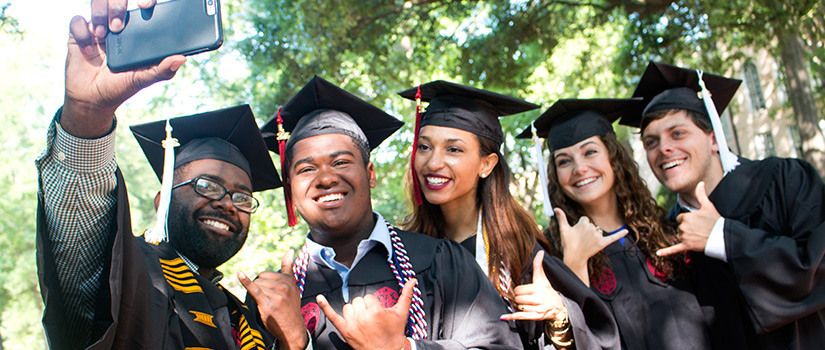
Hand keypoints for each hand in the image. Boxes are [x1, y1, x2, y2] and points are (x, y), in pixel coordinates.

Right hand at [62, 0, 185, 137]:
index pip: (142, 5)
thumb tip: (181, 58)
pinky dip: (82, 32)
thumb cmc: (121, 86)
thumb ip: (162, 69)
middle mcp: (117, 24)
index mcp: (136, 30)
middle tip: (118, 26)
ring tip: (103, 35)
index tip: (146, 5)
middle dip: (117, 6)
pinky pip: (77, 21)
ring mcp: (97, 28)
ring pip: (97, 4)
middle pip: (117, 0)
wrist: (93, 99)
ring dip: (99, 15)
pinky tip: (88, 49)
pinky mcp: (79, 34)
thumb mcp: (144, 79)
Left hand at [239, 250, 307, 349]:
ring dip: (259, 295)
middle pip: (260, 279)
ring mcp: (276, 295)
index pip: (266, 274)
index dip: (265, 283)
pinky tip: (239, 274)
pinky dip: (246, 282)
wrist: (293, 328)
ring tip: (269, 304)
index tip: (273, 293)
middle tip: (271, 300)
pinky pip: (255, 289)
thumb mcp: (293, 285)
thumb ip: (288, 268)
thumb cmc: (290, 306)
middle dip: (261, 289)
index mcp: (288, 280)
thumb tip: (289, 250)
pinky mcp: (268, 303)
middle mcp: (283, 286)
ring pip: (257, 286)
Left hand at [316, 279, 415, 349]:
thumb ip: (406, 295)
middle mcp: (363, 317)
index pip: (369, 297)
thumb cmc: (394, 334)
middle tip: (372, 320)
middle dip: (365, 308)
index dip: (375, 305)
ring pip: (348, 307)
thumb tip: (412, 280)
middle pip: (358, 301)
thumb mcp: (402, 314)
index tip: (378, 315)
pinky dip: (325, 306)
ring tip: (363, 321)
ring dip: (354, 312)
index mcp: (376, 311)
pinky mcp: (345, 331)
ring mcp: (352, 325)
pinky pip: (333, 316)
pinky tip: (319, 298)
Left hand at [500, 251, 566, 321]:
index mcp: (537, 288)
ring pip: (519, 307)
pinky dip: (511, 317)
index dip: (518, 290)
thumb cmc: (548, 291)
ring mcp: (537, 309)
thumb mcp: (543, 278)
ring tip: (525, 303)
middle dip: (518, 298)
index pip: (519, 290)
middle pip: (518, 299)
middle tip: (522, 297)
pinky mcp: (536, 317)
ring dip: (519, 306)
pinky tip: (503, 317)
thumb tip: (540, 252)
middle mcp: (538, 299)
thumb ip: (538, 265)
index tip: (521, 291)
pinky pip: (521, 316)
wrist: (559, 307)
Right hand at [556, 208, 626, 283]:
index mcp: (583, 222)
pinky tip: (627, 231)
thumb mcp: (564, 229)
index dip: (580, 226)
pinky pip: (613, 237)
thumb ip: (561, 217)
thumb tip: (556, 208)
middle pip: (592, 225)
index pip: (585, 220)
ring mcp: (598, 236)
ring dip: (594, 236)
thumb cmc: (568, 243)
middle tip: (580, 240)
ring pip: (598, 231)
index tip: (576, 234)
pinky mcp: (603, 243)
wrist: (574, 257)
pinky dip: (620, 234)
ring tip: (587, 243)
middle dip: (587, 231)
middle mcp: (592, 228)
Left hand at [657, 182, 720, 255]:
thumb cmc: (715, 221)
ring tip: (699, 236)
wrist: (722, 236)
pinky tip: (657, 253)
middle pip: (680, 227)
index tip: (698, 222)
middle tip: (700, 229)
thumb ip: (701, 194)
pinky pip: (674, 249)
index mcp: (686, 217)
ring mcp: (684, 237)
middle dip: (688, 229)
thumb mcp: (708, 206)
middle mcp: (683, 226)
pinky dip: (666, 252)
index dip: (689, 220)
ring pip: (680, 236)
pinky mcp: (687, 246)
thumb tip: (700, 182)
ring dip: (686, 237)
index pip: (680, 218)